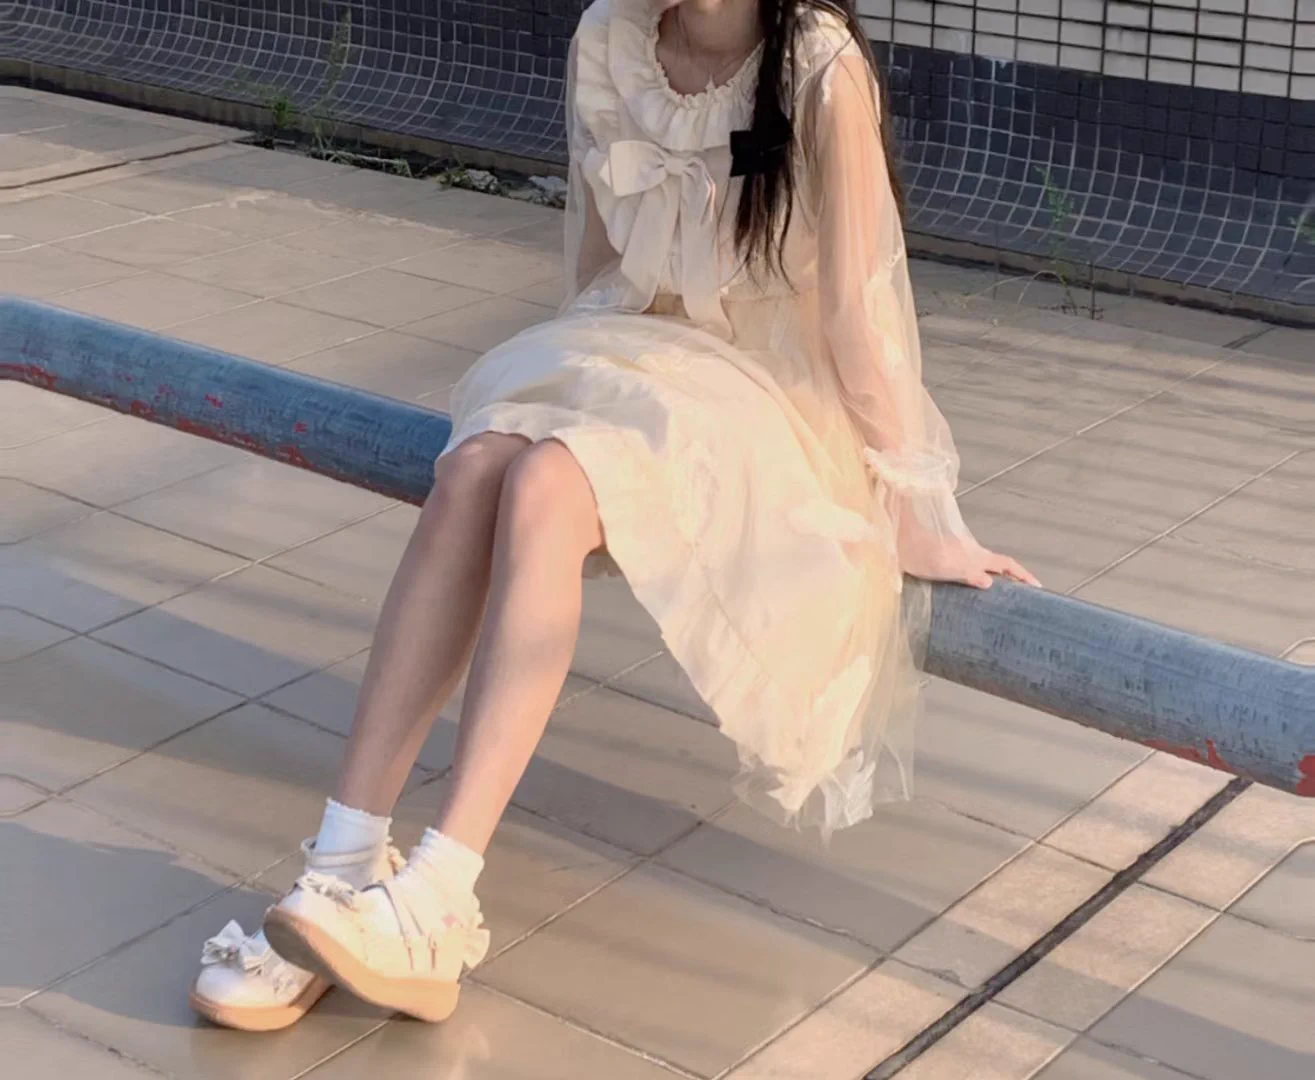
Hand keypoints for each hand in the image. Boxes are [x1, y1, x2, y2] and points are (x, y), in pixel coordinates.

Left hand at [899, 530, 1040, 590]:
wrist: (898, 532)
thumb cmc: (923, 549)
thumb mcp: (951, 566)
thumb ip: (971, 574)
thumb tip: (990, 583)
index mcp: (977, 556)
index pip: (1007, 564)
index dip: (1023, 575)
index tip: (1037, 586)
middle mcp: (970, 554)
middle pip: (994, 566)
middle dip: (1007, 580)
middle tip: (1013, 599)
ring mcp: (954, 554)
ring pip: (977, 568)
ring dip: (985, 581)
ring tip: (987, 602)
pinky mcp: (937, 558)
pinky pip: (960, 571)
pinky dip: (967, 581)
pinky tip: (958, 594)